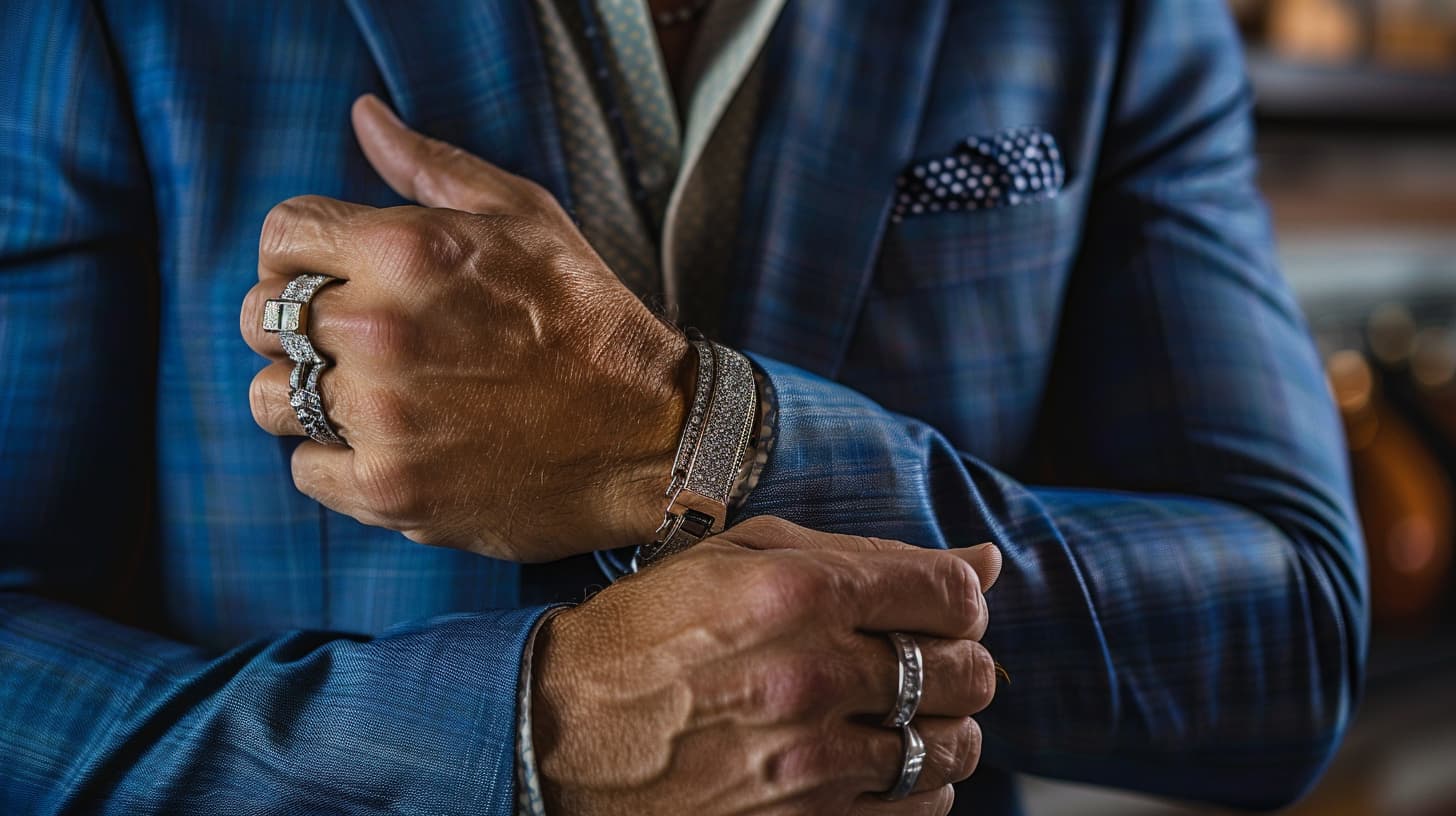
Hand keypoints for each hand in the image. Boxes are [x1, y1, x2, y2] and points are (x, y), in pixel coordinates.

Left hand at [240, 95, 690, 561]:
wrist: (649, 433)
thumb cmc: (588, 318)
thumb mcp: (524, 217)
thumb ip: (430, 166)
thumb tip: (363, 117)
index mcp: (407, 251)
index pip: (279, 235)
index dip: (299, 254)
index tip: (332, 278)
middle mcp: (382, 330)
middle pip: (260, 317)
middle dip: (299, 325)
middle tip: (359, 342)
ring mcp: (382, 416)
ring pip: (270, 398)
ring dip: (310, 396)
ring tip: (374, 397)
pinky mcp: (390, 489)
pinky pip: (305, 469)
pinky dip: (339, 461)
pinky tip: (395, 445)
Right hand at [532, 516, 1002, 815]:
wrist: (559, 736)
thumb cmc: (649, 634)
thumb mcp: (742, 558)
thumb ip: (868, 555)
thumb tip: (985, 559)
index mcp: (798, 592)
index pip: (955, 595)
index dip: (960, 599)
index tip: (937, 607)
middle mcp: (813, 676)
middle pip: (969, 674)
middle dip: (958, 662)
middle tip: (917, 660)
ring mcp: (811, 762)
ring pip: (953, 748)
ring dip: (941, 726)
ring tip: (895, 713)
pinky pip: (919, 809)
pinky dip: (916, 786)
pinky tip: (874, 761)